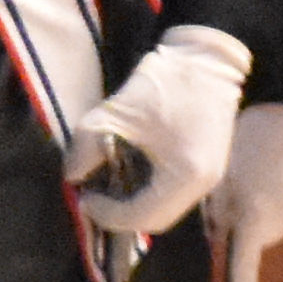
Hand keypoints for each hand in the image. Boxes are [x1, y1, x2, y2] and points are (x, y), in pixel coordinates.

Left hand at [70, 24, 250, 239]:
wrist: (206, 60)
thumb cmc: (164, 85)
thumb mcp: (114, 114)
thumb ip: (86, 147)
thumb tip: (71, 175)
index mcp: (186, 176)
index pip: (143, 217)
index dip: (108, 214)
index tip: (83, 198)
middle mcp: (204, 184)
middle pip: (156, 220)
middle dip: (120, 215)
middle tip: (91, 197)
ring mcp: (210, 177)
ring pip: (166, 209)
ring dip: (134, 205)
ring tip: (105, 188)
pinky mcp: (207, 166)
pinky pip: (174, 194)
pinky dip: (148, 192)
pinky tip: (126, 176)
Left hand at [224, 106, 282, 281]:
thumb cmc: (247, 134)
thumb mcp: (217, 172)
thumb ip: (217, 210)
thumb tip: (219, 235)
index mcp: (254, 214)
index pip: (246, 262)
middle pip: (257, 236)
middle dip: (244, 224)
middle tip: (232, 189)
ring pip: (276, 219)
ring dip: (263, 206)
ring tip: (257, 167)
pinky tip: (278, 163)